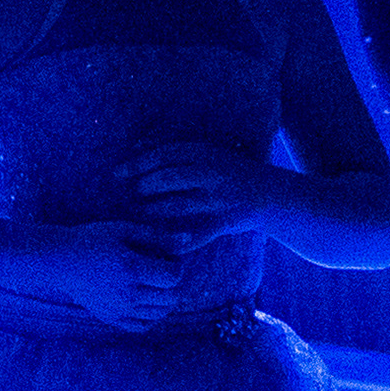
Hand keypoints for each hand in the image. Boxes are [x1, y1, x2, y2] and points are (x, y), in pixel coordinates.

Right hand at [34, 218, 186, 329]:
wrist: (59, 260)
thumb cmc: (91, 240)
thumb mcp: (124, 230)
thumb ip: (157, 237)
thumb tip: (188, 240)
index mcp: (131, 269)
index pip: (173, 276)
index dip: (178, 266)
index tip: (169, 258)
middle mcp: (127, 294)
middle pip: (171, 297)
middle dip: (175, 284)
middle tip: (164, 272)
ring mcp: (119, 310)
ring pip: (160, 313)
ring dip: (166, 300)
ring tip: (156, 285)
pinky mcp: (111, 318)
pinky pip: (142, 326)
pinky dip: (152, 317)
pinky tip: (147, 302)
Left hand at [118, 141, 288, 246]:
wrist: (272, 195)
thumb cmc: (231, 172)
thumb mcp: (208, 153)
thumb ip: (175, 152)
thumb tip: (137, 145)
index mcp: (206, 153)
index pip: (163, 154)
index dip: (137, 164)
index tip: (117, 173)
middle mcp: (212, 173)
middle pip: (168, 178)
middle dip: (145, 187)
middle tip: (132, 194)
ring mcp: (219, 199)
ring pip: (178, 206)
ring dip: (154, 212)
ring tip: (141, 214)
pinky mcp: (225, 222)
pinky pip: (197, 234)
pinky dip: (180, 241)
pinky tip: (164, 245)